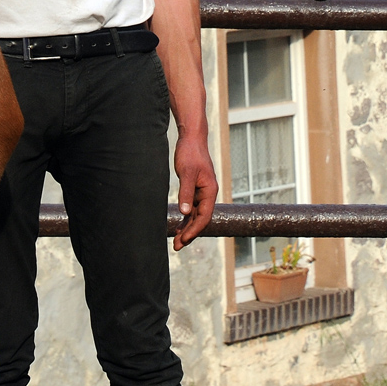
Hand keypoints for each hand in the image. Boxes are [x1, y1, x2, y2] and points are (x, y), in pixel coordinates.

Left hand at [173, 131, 217, 250]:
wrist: (191, 139)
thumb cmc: (190, 153)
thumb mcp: (186, 173)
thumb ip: (186, 192)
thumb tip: (185, 212)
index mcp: (210, 190)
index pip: (204, 216)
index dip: (194, 230)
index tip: (183, 240)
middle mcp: (207, 194)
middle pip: (200, 219)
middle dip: (189, 233)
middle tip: (176, 246)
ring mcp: (201, 192)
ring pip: (195, 215)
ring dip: (186, 228)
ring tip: (176, 241)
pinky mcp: (194, 189)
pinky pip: (191, 208)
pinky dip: (185, 218)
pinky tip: (178, 226)